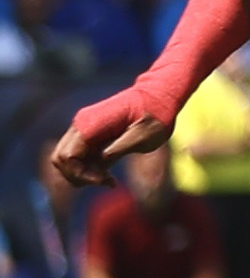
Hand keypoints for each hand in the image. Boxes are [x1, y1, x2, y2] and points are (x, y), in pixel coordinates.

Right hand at [52, 94, 172, 187]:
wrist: (159, 97)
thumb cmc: (156, 116)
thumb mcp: (144, 136)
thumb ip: (119, 148)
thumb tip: (99, 161)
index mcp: (90, 124)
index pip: (67, 156)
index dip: (80, 174)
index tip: (104, 180)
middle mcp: (81, 125)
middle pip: (61, 159)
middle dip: (79, 175)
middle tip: (106, 180)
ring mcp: (83, 128)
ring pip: (66, 158)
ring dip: (83, 173)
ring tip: (108, 179)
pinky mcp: (90, 133)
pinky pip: (78, 155)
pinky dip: (87, 167)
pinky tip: (107, 174)